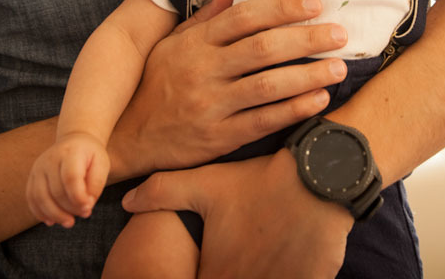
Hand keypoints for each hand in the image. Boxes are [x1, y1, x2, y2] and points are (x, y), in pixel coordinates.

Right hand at [26, 131, 108, 227]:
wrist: (74, 141)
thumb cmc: (90, 156)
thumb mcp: (101, 164)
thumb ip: (96, 184)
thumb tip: (86, 205)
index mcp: (70, 153)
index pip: (70, 178)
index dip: (78, 197)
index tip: (89, 208)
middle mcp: (50, 159)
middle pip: (55, 191)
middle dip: (70, 208)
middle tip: (85, 214)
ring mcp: (38, 168)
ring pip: (40, 197)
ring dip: (55, 215)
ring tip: (69, 222)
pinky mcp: (32, 177)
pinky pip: (31, 198)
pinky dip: (40, 213)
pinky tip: (52, 221)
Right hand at [108, 0, 348, 179]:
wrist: (127, 136)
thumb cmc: (155, 83)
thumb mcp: (172, 44)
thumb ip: (206, 17)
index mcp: (195, 43)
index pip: (244, 18)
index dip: (282, 8)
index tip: (314, 4)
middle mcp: (204, 71)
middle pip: (263, 49)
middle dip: (306, 39)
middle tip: (339, 33)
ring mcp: (211, 105)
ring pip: (267, 86)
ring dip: (308, 75)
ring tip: (339, 67)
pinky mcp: (218, 138)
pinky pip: (263, 121)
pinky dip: (294, 110)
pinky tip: (319, 99)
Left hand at [122, 150, 353, 278]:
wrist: (318, 176)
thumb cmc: (260, 182)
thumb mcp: (207, 183)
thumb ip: (163, 192)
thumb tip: (126, 201)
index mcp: (218, 273)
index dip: (201, 277)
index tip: (207, 266)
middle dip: (232, 276)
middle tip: (234, 260)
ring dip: (261, 277)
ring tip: (258, 260)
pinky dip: (289, 276)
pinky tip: (285, 262)